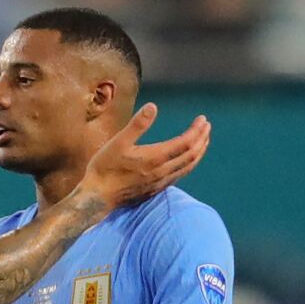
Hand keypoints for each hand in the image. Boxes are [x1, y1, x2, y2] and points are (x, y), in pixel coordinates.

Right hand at [79, 104, 209, 209]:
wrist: (98, 197)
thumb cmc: (105, 168)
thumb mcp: (117, 142)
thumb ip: (137, 125)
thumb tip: (153, 106)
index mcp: (155, 157)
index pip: (186, 143)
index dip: (196, 130)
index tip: (202, 119)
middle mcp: (162, 171)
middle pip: (192, 154)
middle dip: (202, 139)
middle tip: (206, 126)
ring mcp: (161, 182)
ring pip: (188, 166)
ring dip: (199, 152)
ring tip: (203, 140)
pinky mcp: (156, 189)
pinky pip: (180, 174)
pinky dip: (189, 163)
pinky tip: (186, 159)